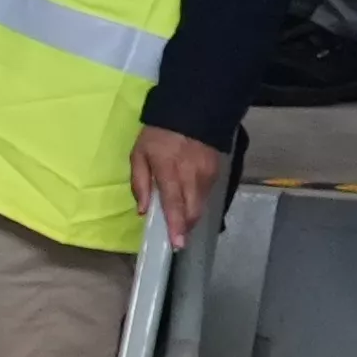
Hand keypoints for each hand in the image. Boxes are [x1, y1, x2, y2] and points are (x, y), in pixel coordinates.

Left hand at [133, 127, 229, 241]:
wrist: (192, 112)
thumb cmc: (159, 135)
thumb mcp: (139, 154)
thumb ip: (140, 183)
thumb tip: (143, 210)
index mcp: (170, 171)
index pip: (175, 204)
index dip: (177, 225)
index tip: (178, 244)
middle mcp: (192, 176)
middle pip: (193, 211)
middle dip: (185, 226)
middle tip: (177, 236)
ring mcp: (207, 174)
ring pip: (201, 204)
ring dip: (191, 214)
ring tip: (180, 216)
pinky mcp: (217, 172)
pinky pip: (206, 194)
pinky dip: (197, 200)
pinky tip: (188, 197)